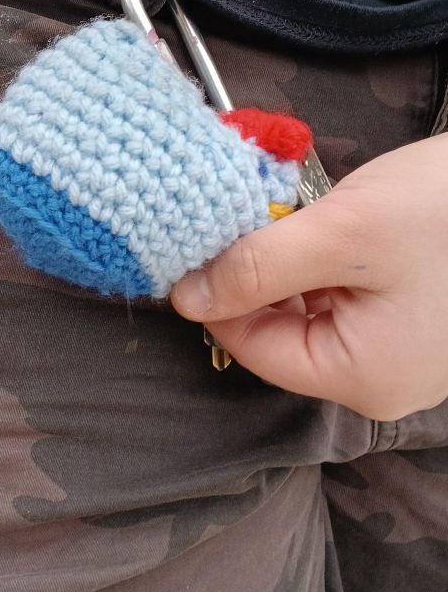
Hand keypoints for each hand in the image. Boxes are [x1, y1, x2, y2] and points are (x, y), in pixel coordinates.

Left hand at [170, 134, 447, 419]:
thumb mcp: (342, 232)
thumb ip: (256, 267)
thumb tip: (183, 298)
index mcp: (363, 378)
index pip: (254, 348)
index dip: (215, 297)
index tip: (195, 243)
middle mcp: (379, 378)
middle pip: (279, 331)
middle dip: (253, 274)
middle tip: (238, 216)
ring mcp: (397, 348)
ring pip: (306, 310)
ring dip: (283, 262)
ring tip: (279, 212)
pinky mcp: (408, 315)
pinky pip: (340, 297)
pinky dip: (317, 259)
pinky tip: (314, 221)